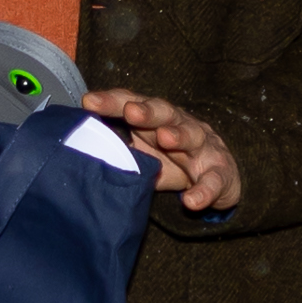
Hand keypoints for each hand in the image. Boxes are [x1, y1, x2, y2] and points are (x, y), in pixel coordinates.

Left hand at [83, 88, 240, 211]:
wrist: (219, 178)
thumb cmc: (174, 161)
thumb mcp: (144, 155)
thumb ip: (119, 152)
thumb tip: (80, 154)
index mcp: (157, 120)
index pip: (133, 104)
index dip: (112, 101)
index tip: (89, 102)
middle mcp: (181, 126)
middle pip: (165, 112)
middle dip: (148, 111)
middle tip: (131, 112)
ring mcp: (204, 149)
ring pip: (194, 136)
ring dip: (180, 134)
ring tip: (166, 138)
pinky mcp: (221, 175)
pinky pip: (213, 182)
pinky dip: (204, 191)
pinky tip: (192, 201)